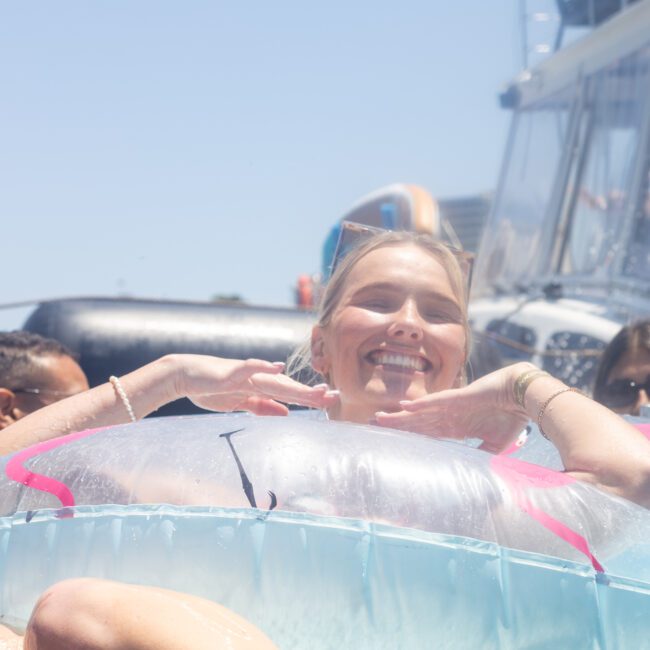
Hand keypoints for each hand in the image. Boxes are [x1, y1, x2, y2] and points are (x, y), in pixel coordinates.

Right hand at [171, 355, 338, 415]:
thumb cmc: (211, 388)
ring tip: (317, 390)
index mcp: (260, 388)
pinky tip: (278, 367)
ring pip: (276, 380)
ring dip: (297, 386)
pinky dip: (263, 366)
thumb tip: (286, 413)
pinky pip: (249, 367)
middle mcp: (258, 379)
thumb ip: (262, 407)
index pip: (289, 394)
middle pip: (289, 388)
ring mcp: (246, 374)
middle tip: (335, 397)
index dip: (309, 397)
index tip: (330, 402)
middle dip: (311, 394)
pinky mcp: (231, 371)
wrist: (184, 376)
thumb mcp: (239, 404)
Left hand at [373, 365, 528, 452]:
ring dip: (400, 416)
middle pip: (416, 422)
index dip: (408, 435)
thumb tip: (475, 474)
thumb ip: (482, 456)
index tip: (391, 439)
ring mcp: (452, 406)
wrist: (526, 396)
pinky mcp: (459, 398)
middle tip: (371, 426)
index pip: (426, 433)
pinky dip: (421, 404)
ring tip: (378, 418)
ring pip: (420, 412)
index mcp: (456, 427)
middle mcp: (449, 416)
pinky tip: (404, 406)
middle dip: (395, 425)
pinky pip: (436, 401)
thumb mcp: (495, 444)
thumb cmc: (512, 416)